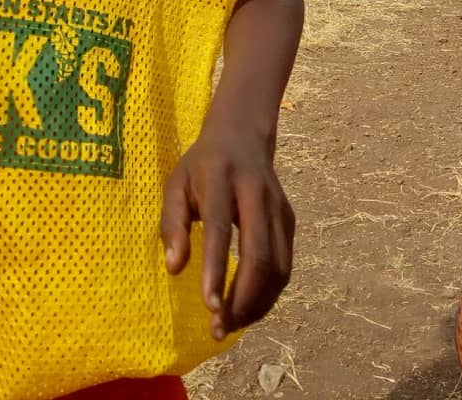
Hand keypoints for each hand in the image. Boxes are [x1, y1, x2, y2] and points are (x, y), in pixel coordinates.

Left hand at [160, 124, 294, 341]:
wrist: (243, 135)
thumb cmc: (202, 165)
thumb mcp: (176, 184)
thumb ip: (172, 224)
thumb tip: (174, 268)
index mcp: (223, 180)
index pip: (221, 228)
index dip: (216, 268)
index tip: (209, 306)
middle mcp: (258, 194)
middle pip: (259, 253)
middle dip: (242, 298)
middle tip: (220, 328)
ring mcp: (278, 207)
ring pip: (278, 264)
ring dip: (257, 302)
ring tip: (231, 325)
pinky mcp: (289, 219)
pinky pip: (285, 263)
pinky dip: (270, 293)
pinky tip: (249, 308)